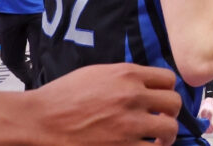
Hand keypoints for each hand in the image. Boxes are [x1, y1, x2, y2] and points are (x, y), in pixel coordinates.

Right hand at [31, 63, 180, 144]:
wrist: (38, 121)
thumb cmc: (61, 97)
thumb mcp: (96, 73)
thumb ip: (124, 77)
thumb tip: (144, 84)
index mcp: (127, 74)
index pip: (168, 79)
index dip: (167, 91)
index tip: (161, 100)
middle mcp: (133, 96)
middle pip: (175, 103)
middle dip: (170, 113)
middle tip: (162, 120)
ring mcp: (129, 124)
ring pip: (170, 129)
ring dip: (166, 135)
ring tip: (158, 139)